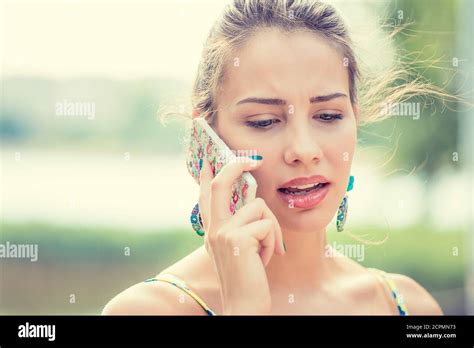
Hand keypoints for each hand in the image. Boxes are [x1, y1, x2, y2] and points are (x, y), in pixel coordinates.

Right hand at [198, 157, 284, 314]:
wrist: (244, 306)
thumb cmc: (248, 279)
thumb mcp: (240, 250)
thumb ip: (241, 228)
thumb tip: (254, 204)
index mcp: (213, 231)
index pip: (207, 197)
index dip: (207, 176)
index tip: (209, 160)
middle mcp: (213, 229)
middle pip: (221, 184)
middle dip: (237, 166)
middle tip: (254, 160)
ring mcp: (222, 233)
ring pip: (258, 206)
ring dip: (272, 229)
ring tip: (266, 252)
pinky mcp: (236, 238)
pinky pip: (267, 224)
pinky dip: (274, 242)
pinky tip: (266, 260)